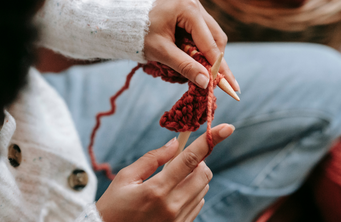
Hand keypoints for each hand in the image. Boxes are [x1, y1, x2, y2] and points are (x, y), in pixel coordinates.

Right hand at [96, 124, 234, 221]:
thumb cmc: (113, 206)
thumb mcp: (126, 178)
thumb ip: (153, 158)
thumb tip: (174, 143)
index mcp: (156, 190)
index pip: (190, 159)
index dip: (210, 140)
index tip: (227, 128)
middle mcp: (172, 206)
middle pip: (203, 174)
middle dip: (198, 161)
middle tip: (181, 161)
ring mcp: (179, 220)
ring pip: (203, 188)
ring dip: (195, 177)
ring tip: (172, 180)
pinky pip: (198, 204)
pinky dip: (192, 193)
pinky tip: (173, 195)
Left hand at [146, 0, 239, 90]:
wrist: (124, 19)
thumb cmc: (139, 34)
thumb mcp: (161, 52)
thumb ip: (184, 66)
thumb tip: (206, 82)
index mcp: (188, 9)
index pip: (209, 43)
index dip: (219, 66)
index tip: (230, 85)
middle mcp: (194, 3)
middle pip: (216, 37)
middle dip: (217, 61)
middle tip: (220, 83)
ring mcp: (194, 6)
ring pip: (212, 35)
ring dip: (209, 55)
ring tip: (205, 72)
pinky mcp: (190, 11)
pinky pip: (203, 32)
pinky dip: (201, 48)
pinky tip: (197, 59)